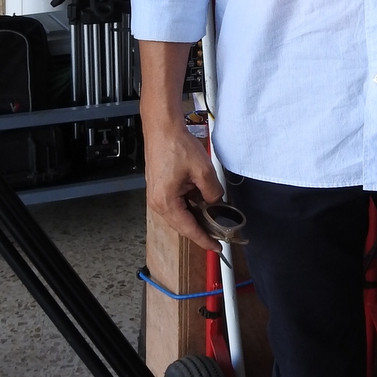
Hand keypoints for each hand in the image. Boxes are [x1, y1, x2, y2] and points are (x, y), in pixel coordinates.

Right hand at [143, 119, 224, 252]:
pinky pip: (176, 205)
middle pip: (182, 225)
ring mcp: (156, 196)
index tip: (217, 248)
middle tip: (219, 234)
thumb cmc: (176, 145)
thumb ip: (213, 192)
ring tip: (213, 218)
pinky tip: (201, 203)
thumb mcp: (203, 171)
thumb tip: (215, 202)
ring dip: (195, 217)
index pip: (188, 229)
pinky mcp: (159, 189)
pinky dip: (189, 207)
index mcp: (166, 202)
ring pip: (179, 215)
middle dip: (201, 229)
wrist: (162, 128)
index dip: (204, 240)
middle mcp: (157, 203)